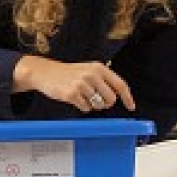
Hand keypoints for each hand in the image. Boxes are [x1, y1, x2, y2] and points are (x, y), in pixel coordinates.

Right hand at [13, 56, 134, 112]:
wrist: (45, 72)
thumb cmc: (68, 73)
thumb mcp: (88, 70)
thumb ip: (104, 80)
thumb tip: (119, 95)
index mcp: (98, 68)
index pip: (120, 84)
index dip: (127, 97)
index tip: (131, 106)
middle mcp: (92, 75)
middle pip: (111, 99)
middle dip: (105, 103)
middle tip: (95, 98)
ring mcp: (81, 84)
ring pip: (98, 105)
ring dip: (92, 105)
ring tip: (82, 95)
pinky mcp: (71, 94)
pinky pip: (86, 109)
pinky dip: (82, 106)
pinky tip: (74, 98)